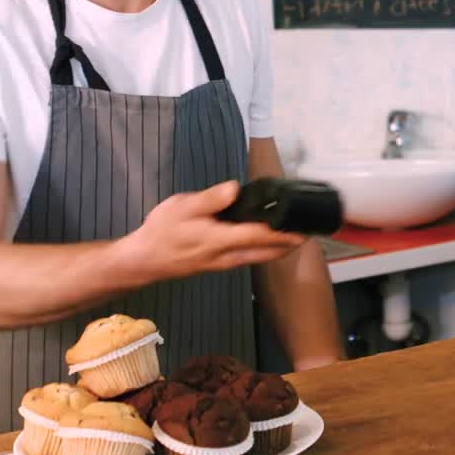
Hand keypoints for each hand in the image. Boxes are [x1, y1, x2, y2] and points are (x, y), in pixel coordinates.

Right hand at [119, 180, 307, 282]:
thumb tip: (234, 189)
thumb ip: (210, 199)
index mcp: (221, 240)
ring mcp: (225, 263)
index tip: (306, 228)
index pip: (262, 237)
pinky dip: (265, 250)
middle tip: (310, 230)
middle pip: (269, 252)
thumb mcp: (181, 207)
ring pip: (261, 257)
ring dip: (280, 248)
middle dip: (291, 243)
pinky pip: (250, 258)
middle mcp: (228, 256)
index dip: (286, 233)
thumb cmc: (161, 231)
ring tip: (297, 233)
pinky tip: (269, 238)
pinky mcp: (220, 264)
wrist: (143, 260)